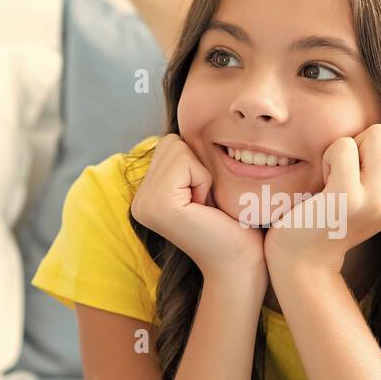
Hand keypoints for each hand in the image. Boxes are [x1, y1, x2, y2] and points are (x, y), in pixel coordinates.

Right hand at [130, 134, 267, 282]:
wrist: (242, 262)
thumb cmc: (236, 224)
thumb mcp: (207, 184)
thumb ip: (191, 160)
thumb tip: (192, 117)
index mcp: (147, 195)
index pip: (171, 143)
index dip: (198, 165)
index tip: (206, 200)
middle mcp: (138, 200)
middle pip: (172, 142)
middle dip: (199, 167)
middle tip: (207, 204)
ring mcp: (143, 204)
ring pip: (178, 148)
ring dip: (202, 174)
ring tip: (206, 207)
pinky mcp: (157, 205)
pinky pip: (185, 161)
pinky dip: (203, 180)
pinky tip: (205, 209)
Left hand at [264, 122, 380, 278]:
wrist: (303, 261)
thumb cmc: (327, 217)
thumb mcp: (367, 194)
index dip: (376, 145)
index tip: (357, 173)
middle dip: (365, 141)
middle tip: (344, 173)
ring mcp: (378, 199)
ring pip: (377, 132)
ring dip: (348, 147)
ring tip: (334, 177)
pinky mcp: (350, 197)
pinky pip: (344, 145)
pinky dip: (328, 157)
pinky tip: (323, 184)